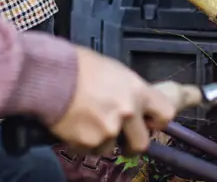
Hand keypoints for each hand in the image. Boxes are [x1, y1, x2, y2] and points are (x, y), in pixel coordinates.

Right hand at [48, 47, 176, 155]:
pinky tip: (73, 124)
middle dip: (131, 144)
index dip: (157, 121)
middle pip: (142, 143)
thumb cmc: (79, 66)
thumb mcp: (113, 71)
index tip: (149, 123)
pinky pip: (89, 149)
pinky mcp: (90, 142)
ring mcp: (109, 129)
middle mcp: (128, 112)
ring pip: (110, 147)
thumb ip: (128, 91)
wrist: (51, 75)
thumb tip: (134, 103)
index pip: (166, 114)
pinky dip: (81, 142)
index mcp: (137, 90)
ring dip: (100, 140)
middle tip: (120, 139)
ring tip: (85, 120)